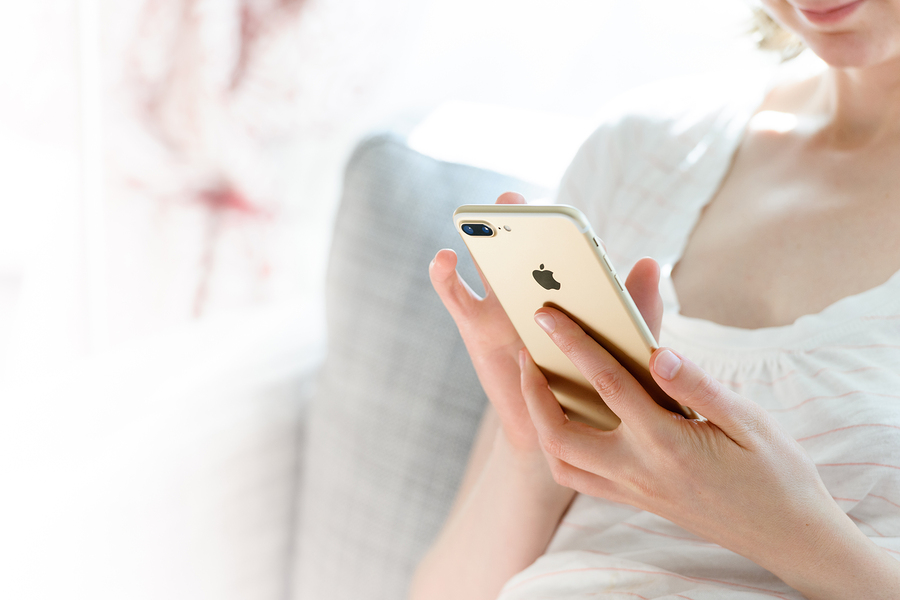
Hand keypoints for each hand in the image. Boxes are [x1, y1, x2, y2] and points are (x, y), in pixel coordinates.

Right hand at [430, 193, 665, 455]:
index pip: (566, 249)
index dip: (565, 235)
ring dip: (481, 239)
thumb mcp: (624, 346)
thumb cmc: (595, 386)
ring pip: (487, 263)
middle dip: (517, 220)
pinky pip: (455, 296)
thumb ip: (635, 308)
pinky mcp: (473, 326)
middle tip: (511, 200)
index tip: (565, 225)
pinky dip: (445, 275)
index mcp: (568, 287)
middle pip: (523, 244)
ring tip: (475, 223)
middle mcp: (532, 288)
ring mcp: (499, 304)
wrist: (560, 431)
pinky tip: (445, 258)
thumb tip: (650, 261)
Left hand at [519, 291, 871, 592]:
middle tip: (527, 354)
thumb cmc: (776, 473)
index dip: (573, 343)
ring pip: (561, 462)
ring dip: (539, 423)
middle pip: (560, 432)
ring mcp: (633, 490)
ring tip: (537, 387)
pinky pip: (580, 479)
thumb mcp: (750, 422)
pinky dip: (560, 450)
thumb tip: (658, 352)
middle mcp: (639, 470)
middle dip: (533, 391)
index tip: (548, 315)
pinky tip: (567, 423)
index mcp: (667, 443)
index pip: (607, 382)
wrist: (788, 536)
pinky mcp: (636, 501)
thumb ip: (699, 386)